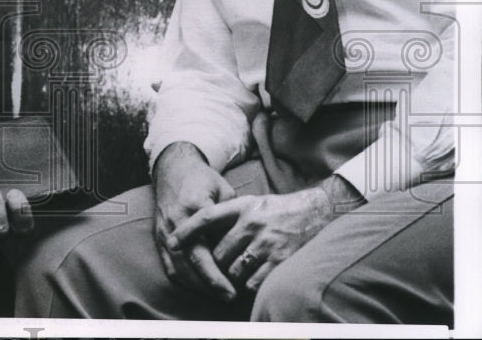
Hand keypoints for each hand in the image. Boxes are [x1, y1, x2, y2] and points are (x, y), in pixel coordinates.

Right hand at [152, 142, 236, 300]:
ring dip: (197, 286)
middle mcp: (175, 222)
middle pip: (189, 264)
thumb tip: (242, 246)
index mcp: (193, 209)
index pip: (202, 251)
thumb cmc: (203, 179)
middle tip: (229, 297)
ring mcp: (165, 230)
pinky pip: (169, 265)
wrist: (173, 168)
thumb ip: (230, 217)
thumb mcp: (223, 190)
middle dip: (209, 286)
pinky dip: (184, 279)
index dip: (216, 275)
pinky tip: (200, 286)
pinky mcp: (160, 236)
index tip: (233, 290)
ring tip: (217, 295)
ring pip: (178, 268)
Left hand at [168, 182, 338, 292]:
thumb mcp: (250, 202)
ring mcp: (266, 242)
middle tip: (215, 270)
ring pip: (233, 271)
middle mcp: (251, 223)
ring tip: (235, 274)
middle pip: (218, 253)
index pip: (206, 218)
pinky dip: (248, 285)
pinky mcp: (280, 259)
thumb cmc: (276, 209)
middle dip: (214, 265)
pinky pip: (253, 282)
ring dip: (231, 278)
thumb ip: (228, 214)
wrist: (315, 210)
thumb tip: (199, 230)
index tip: (171, 242)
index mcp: (241, 207)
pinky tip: (251, 280)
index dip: (186, 231)